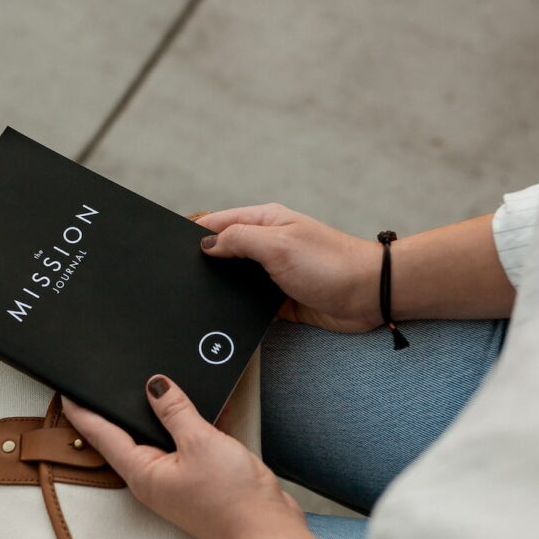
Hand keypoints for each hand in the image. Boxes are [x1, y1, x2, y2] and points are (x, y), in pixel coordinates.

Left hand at [60, 374, 304, 538]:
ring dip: (153, 415)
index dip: (82, 411)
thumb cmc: (231, 500)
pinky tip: (192, 407)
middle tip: (98, 383)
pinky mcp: (196, 478)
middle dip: (112, 411)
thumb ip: (175, 410)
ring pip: (156, 439)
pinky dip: (184, 425)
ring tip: (144, 389)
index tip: (66, 391)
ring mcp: (175, 480)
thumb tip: (154, 385)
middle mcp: (153, 478)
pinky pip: (182, 444)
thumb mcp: (200, 442)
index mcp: (142, 472)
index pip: (102, 435)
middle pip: (125, 437)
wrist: (267, 533)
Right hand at [194, 203, 381, 332]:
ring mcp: (271, 272)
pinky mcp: (277, 299)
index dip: (192, 233)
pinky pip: (248, 303)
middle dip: (202, 262)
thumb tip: (205, 245)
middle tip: (178, 278)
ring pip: (233, 279)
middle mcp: (265, 245)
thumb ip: (238, 240)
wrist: (368, 297)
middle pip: (222, 251)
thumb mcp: (277, 244)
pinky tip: (223, 316)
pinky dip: (236, 308)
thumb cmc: (330, 264)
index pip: (217, 222)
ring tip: (197, 298)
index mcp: (263, 222)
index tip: (170, 248)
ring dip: (220, 287)